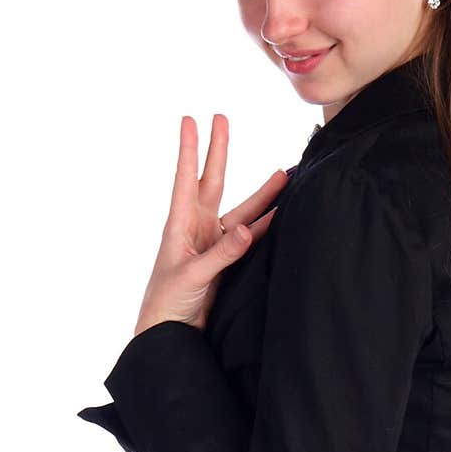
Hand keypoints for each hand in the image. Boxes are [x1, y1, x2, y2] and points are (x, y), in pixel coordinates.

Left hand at [133, 114, 287, 335]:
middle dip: (219, 151)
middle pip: (212, 181)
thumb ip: (223, 252)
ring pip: (242, 210)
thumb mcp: (193, 274)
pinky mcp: (227, 261)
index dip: (190, 149)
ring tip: (283, 174)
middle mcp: (197, 228)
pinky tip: (283, 215)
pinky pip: (251, 237)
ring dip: (261, 194)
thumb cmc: (167, 302)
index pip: (186, 178)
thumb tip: (250, 228)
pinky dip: (267, 226)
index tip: (190, 120)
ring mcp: (213, 243)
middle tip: (222, 118)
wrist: (167, 333)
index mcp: (180, 225)